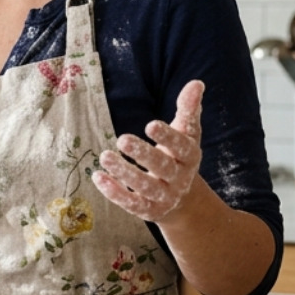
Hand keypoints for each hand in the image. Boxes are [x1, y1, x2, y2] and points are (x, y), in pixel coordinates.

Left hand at [92, 80, 203, 222]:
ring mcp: (164, 197)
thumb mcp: (186, 134)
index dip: (168, 137)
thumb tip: (196, 83)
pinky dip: (114, 192)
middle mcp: (179, 179)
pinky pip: (131, 203)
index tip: (150, 124)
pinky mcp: (148, 210)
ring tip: (105, 156)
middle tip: (122, 139)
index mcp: (190, 157)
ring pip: (145, 187)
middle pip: (162, 168)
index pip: (182, 147)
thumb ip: (188, 109)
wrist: (183, 202)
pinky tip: (98, 177)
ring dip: (124, 173)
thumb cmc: (179, 157)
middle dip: (143, 154)